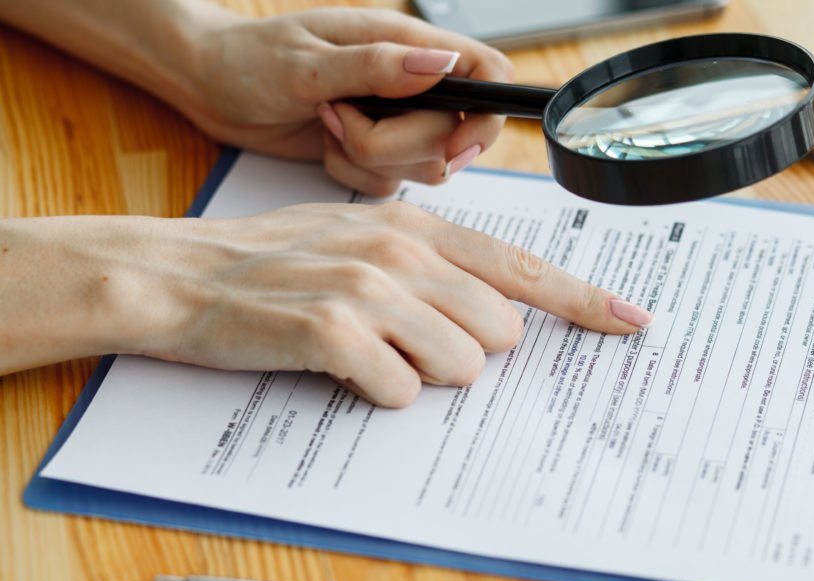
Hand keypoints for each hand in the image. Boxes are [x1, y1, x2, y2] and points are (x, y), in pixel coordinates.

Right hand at [17, 204, 649, 406]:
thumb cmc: (276, 264)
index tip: (632, 324)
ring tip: (373, 353)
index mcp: (420, 227)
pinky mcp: (334, 333)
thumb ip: (436, 266)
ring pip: (463, 366)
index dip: (585, 301)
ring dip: (425, 376)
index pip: (524, 266)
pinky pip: (401, 394)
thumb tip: (502, 314)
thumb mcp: (363, 240)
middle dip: (468, 353)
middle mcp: (404, 251)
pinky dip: (377, 395)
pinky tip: (342, 371)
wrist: (183, 276)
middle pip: (502, 332)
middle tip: (410, 343)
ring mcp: (371, 290)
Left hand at [186, 8, 514, 195]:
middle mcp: (409, 85)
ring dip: (371, 159)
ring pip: (423, 167)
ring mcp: (393, 121)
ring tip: (327, 123)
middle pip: (452, 138)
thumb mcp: (307, 61)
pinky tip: (323, 144)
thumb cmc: (248, 58)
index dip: (486, 116)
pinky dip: (352, 174)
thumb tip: (442, 63)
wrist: (208, 86)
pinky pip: (388, 183)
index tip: (454, 144)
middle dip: (397, 146)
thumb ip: (377, 67)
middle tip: (340, 118)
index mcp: (405, 45)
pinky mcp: (372, 151)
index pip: (487, 74)